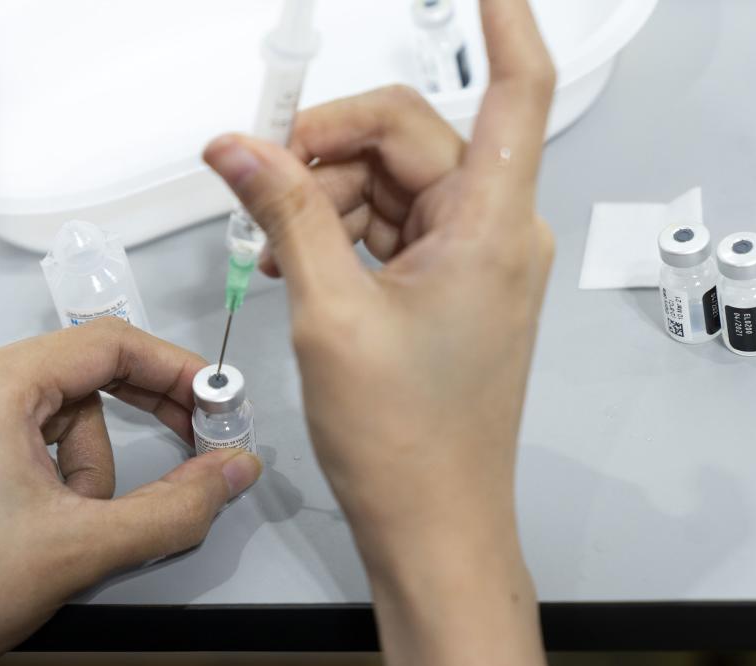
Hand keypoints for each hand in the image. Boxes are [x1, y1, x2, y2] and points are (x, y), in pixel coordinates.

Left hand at [0, 319, 261, 665]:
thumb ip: (176, 505)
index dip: (176, 370)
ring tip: (68, 531)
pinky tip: (39, 526)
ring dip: (84, 467)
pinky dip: (51, 471)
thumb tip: (240, 468)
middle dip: (134, 423)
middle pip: (83, 376)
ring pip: (55, 413)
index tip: (222, 405)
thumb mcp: (85, 547)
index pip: (107, 343)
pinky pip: (21, 431)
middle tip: (191, 453)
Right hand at [203, 3, 555, 564]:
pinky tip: (295, 263)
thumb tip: (238, 147)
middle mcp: (495, 233)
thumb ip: (286, 214)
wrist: (433, 525)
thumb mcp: (330, 313)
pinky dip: (340, 230)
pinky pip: (392, 225)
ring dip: (325, 195)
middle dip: (330, 143)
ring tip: (271, 247)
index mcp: (491, 226)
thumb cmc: (407, 442)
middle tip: (258, 175)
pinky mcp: (450, 289)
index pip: (517, 88)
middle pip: (413, 135)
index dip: (504, 21)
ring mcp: (474, 262)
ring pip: (394, 180)